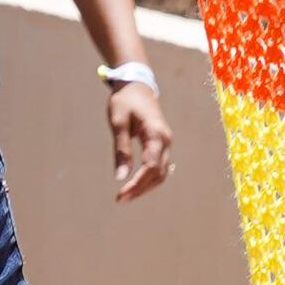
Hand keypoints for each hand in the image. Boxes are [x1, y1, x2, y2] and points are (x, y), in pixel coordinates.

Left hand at [104, 77, 175, 201]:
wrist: (137, 85)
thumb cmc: (125, 101)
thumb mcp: (118, 122)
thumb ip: (121, 149)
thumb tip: (120, 176)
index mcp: (156, 133)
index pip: (150, 166)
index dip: (137, 183)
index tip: (121, 194)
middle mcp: (166, 140)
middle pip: (158, 173)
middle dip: (140, 188)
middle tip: (120, 199)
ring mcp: (166, 142)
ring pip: (161, 172)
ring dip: (146, 186)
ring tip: (126, 195)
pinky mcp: (162, 144)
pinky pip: (160, 166)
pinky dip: (149, 178)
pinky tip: (136, 185)